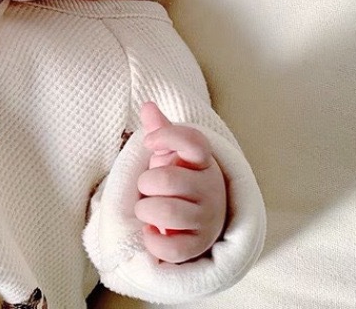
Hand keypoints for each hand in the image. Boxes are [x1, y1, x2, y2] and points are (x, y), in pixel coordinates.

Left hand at [134, 102, 226, 263]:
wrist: (198, 220)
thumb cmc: (179, 181)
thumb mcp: (170, 154)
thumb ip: (160, 130)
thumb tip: (148, 105)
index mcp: (202, 162)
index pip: (192, 141)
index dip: (167, 137)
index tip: (150, 142)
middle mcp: (210, 189)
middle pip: (167, 179)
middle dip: (145, 183)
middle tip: (146, 188)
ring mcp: (208, 219)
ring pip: (167, 212)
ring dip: (145, 210)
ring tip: (147, 209)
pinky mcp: (200, 247)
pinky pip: (171, 248)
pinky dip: (153, 241)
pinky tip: (152, 232)